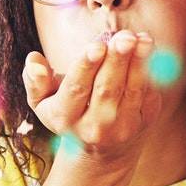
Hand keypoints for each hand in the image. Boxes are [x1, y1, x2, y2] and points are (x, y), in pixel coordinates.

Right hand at [22, 31, 158, 167]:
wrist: (99, 148)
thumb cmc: (68, 111)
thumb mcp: (43, 101)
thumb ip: (35, 81)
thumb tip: (34, 60)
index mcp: (64, 117)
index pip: (75, 90)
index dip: (86, 66)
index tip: (97, 45)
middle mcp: (93, 127)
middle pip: (106, 89)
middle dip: (116, 60)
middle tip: (125, 37)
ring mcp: (121, 127)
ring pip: (131, 91)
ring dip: (139, 62)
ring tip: (141, 39)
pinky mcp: (144, 122)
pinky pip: (148, 94)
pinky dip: (151, 70)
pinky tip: (146, 47)